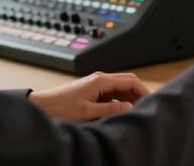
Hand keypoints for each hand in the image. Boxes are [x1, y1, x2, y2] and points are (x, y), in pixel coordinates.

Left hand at [29, 72, 150, 121]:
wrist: (41, 106)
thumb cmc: (60, 108)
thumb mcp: (87, 112)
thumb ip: (110, 109)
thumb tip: (130, 107)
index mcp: (101, 80)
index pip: (131, 81)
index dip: (144, 91)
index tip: (151, 103)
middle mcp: (100, 79)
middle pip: (128, 82)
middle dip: (139, 94)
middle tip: (146, 108)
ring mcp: (96, 85)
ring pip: (120, 89)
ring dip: (129, 98)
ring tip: (135, 112)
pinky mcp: (92, 91)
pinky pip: (112, 94)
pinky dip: (119, 102)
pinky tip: (120, 113)